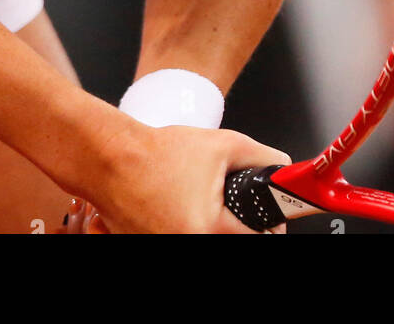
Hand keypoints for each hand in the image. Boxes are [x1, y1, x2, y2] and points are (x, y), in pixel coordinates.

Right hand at [79, 123, 291, 233]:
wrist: (112, 159)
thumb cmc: (158, 153)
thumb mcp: (221, 144)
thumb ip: (258, 156)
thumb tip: (281, 166)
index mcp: (208, 228)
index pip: (257, 240)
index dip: (269, 227)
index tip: (271, 221)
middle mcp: (187, 245)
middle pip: (230, 241)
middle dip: (238, 226)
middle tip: (237, 209)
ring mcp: (166, 248)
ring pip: (206, 240)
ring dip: (212, 227)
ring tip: (205, 205)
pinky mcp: (149, 246)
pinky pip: (180, 238)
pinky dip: (187, 228)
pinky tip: (181, 210)